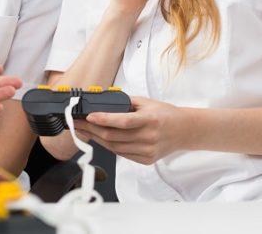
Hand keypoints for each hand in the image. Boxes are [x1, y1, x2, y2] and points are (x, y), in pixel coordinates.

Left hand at [72, 96, 186, 164]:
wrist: (184, 131)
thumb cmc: (164, 114)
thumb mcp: (146, 102)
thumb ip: (124, 102)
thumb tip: (101, 102)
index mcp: (150, 120)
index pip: (122, 121)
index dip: (103, 119)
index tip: (88, 116)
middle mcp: (149, 137)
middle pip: (114, 136)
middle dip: (91, 129)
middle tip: (77, 123)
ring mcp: (148, 151)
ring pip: (114, 147)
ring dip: (96, 138)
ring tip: (84, 130)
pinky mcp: (146, 160)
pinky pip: (121, 154)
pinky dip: (108, 146)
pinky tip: (99, 138)